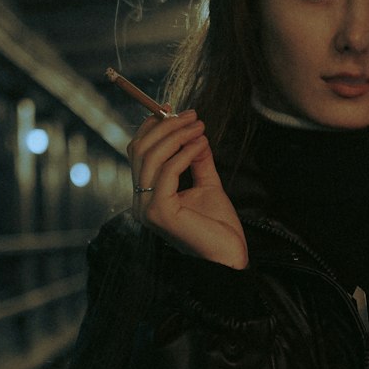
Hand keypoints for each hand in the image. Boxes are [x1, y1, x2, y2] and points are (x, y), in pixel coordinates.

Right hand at [127, 110, 247, 268]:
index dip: (154, 128)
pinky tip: (201, 144)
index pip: (139, 153)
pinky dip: (184, 152)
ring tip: (199, 126)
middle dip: (165, 127)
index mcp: (147, 196)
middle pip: (140, 150)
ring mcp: (146, 208)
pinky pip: (168, 170)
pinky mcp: (159, 212)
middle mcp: (140, 202)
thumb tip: (196, 134)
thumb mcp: (207, 185)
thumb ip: (198, 161)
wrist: (229, 258)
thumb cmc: (219, 228)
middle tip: (192, 115)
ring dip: (176, 135)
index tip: (175, 110)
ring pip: (151, 156)